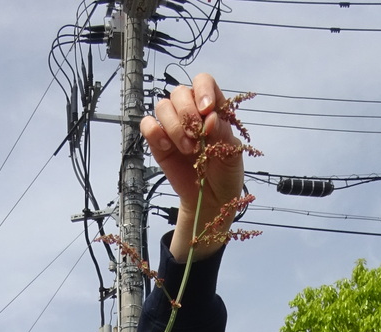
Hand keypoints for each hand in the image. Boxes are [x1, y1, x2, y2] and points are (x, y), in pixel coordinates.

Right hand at [140, 71, 244, 261]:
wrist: (211, 200)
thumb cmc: (225, 174)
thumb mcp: (232, 154)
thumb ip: (223, 134)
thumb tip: (210, 118)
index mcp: (212, 107)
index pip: (203, 82)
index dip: (203, 90)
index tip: (207, 110)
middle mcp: (190, 112)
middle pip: (179, 92)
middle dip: (187, 113)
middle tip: (197, 137)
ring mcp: (172, 127)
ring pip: (162, 107)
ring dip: (174, 126)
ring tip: (188, 149)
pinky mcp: (158, 143)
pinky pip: (147, 126)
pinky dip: (155, 133)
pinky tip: (167, 148)